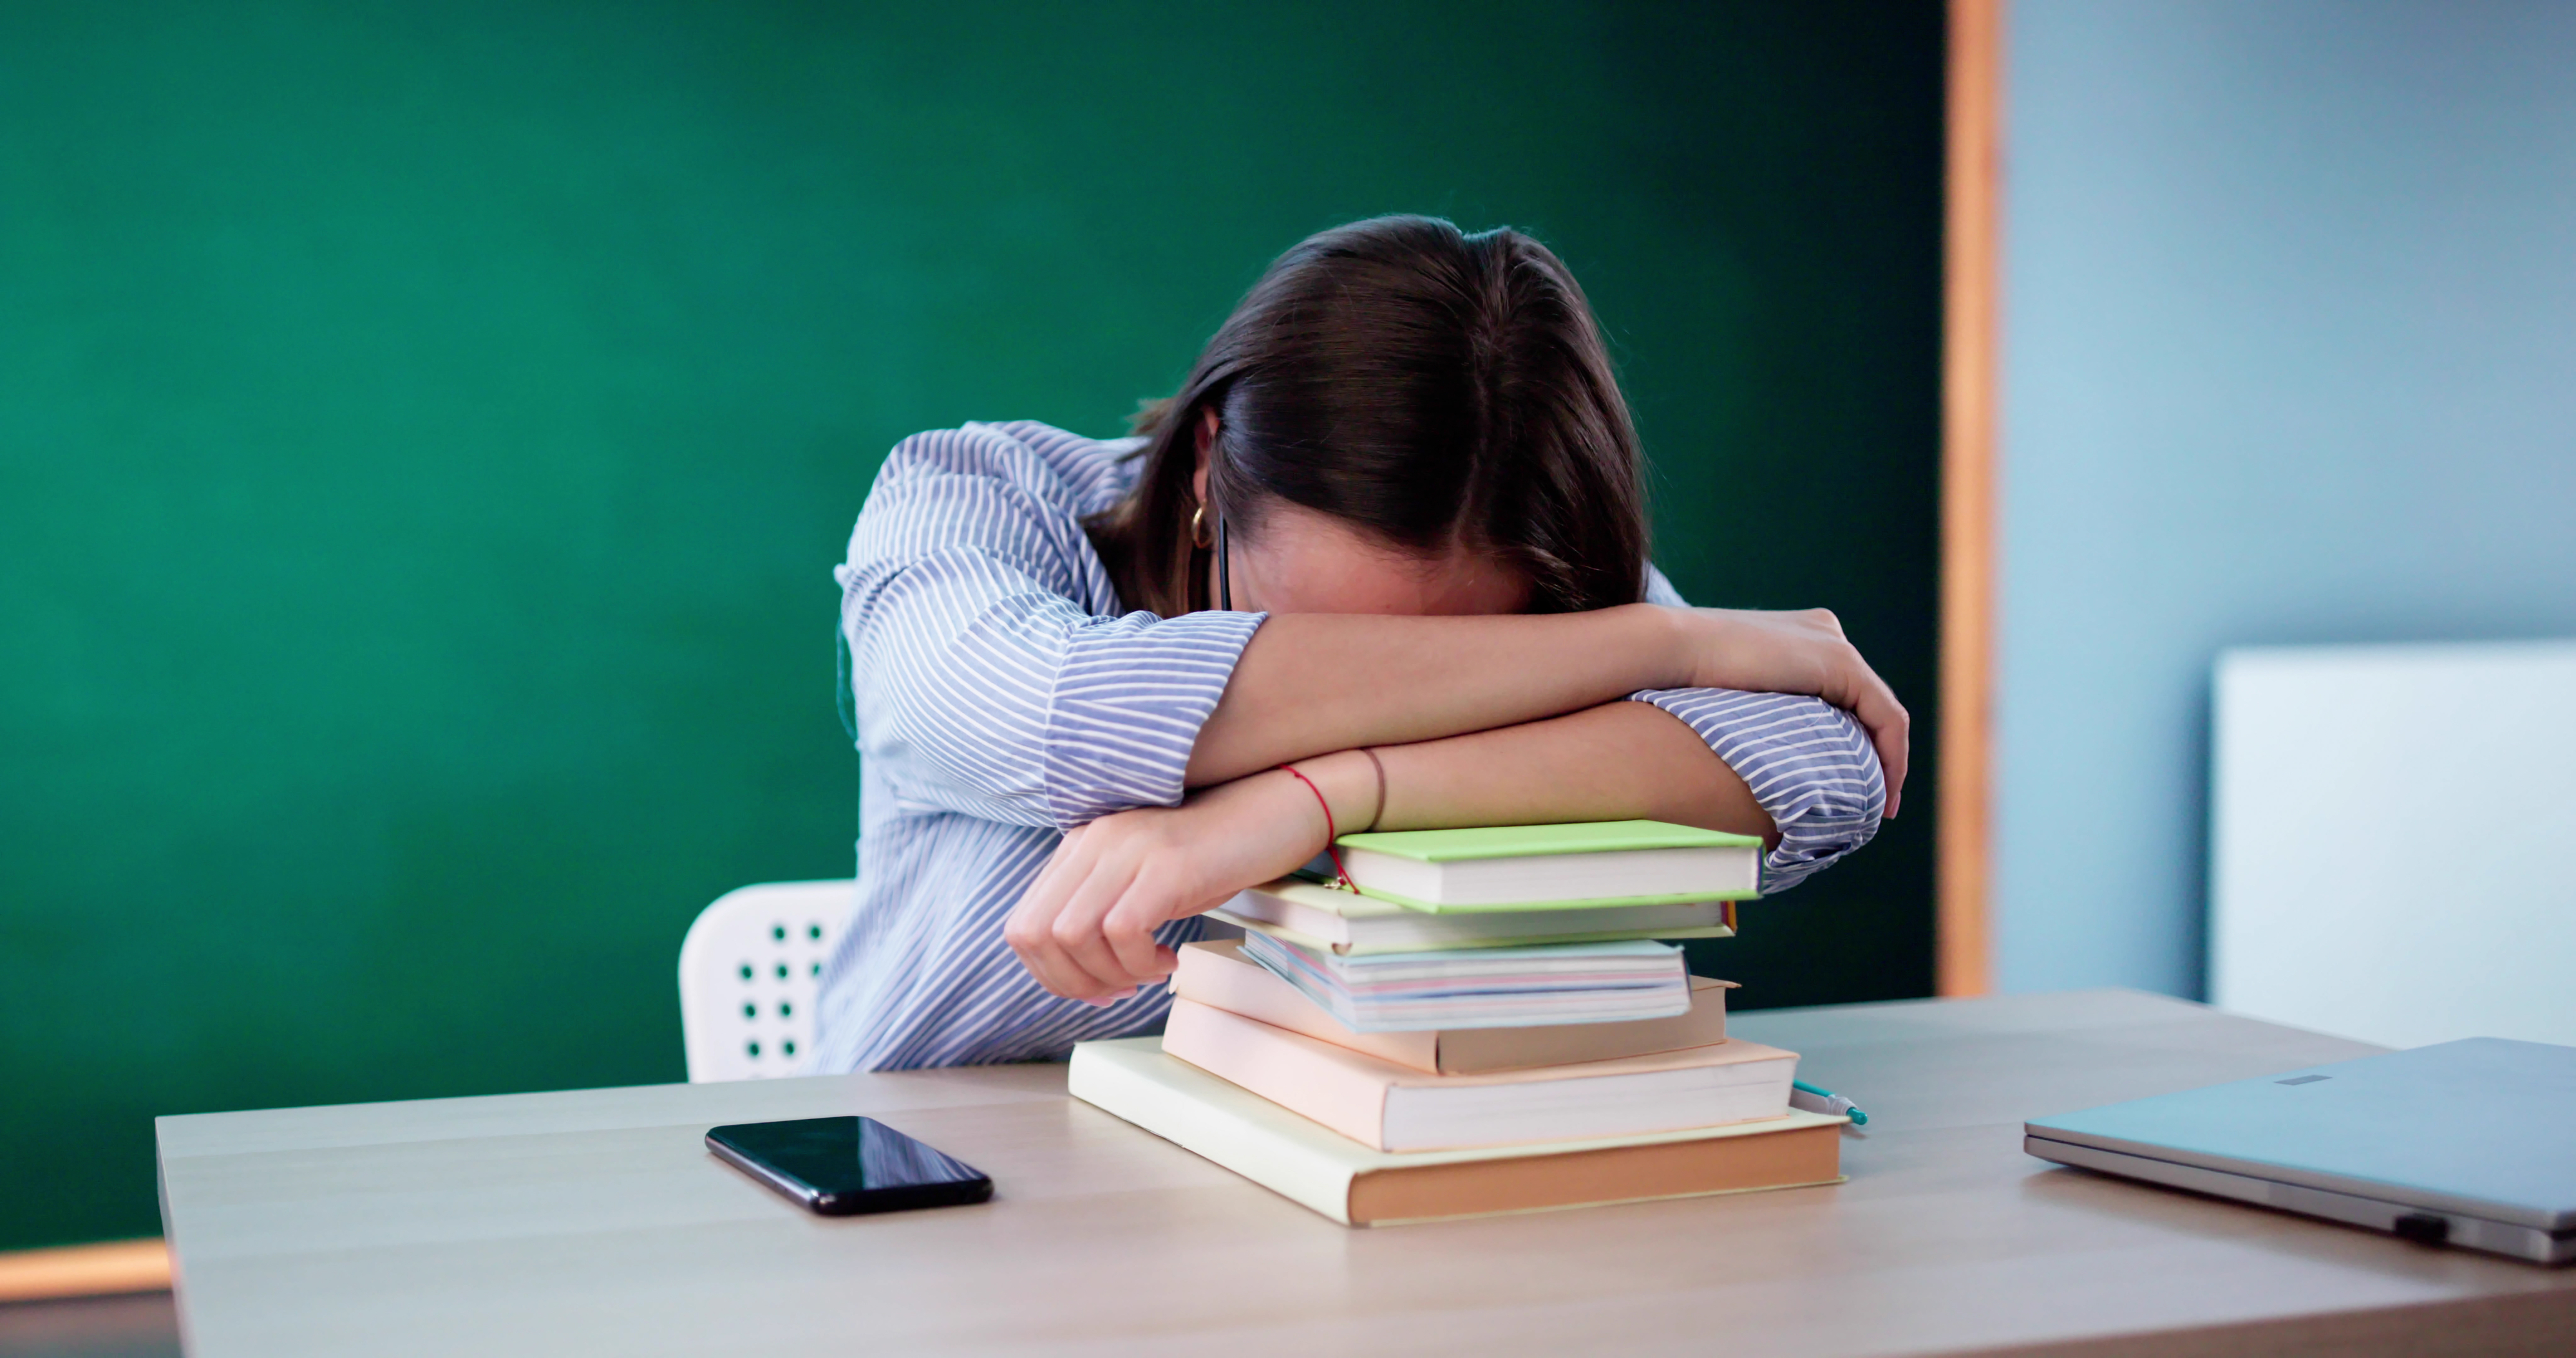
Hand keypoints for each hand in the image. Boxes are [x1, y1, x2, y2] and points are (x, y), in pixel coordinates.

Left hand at [1004, 764, 1355, 1002]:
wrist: (1275, 811)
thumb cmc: (1214, 855)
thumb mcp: (1143, 880)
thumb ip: (1101, 909)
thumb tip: (1078, 973)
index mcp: (1079, 847)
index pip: (1023, 926)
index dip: (1051, 974)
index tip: (1097, 988)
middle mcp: (1093, 842)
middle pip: (1034, 935)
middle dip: (1072, 983)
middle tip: (1120, 990)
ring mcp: (1126, 850)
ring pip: (1071, 936)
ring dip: (1109, 974)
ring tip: (1150, 971)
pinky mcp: (1165, 866)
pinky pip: (1121, 931)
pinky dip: (1139, 962)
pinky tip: (1170, 957)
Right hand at [1675, 607, 1910, 818]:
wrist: (1675, 649)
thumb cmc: (1684, 681)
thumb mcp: (1735, 700)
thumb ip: (1764, 712)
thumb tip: (1767, 757)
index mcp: (1802, 637)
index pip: (1845, 694)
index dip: (1859, 741)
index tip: (1855, 785)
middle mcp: (1826, 633)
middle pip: (1867, 703)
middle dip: (1878, 753)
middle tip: (1875, 802)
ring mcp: (1836, 644)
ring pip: (1882, 712)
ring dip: (1889, 761)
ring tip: (1881, 805)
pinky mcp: (1842, 662)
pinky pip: (1886, 716)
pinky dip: (1891, 756)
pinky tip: (1882, 789)